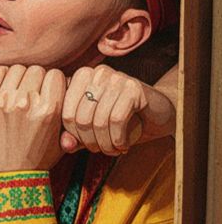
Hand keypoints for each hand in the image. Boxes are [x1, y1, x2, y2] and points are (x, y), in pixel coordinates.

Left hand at [0, 64, 66, 174]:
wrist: (5, 177)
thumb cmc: (35, 160)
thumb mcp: (61, 140)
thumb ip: (66, 113)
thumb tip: (69, 86)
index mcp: (49, 110)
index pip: (56, 74)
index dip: (54, 82)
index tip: (50, 90)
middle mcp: (27, 103)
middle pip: (37, 70)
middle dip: (38, 79)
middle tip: (34, 93)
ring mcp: (4, 101)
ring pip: (17, 69)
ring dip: (20, 77)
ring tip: (19, 92)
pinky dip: (3, 75)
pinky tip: (6, 87)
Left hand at [60, 65, 176, 155]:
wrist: (157, 112)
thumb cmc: (122, 120)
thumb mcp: (93, 130)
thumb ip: (76, 136)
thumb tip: (66, 145)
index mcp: (80, 77)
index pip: (65, 113)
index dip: (75, 137)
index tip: (88, 146)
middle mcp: (95, 73)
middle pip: (81, 118)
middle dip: (91, 143)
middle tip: (103, 150)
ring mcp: (115, 77)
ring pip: (99, 121)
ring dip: (106, 144)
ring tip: (113, 150)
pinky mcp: (133, 87)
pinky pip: (117, 120)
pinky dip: (118, 139)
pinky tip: (123, 145)